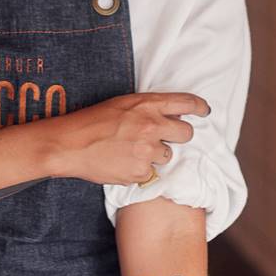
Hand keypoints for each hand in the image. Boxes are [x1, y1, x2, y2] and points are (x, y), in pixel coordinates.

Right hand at [47, 92, 209, 185]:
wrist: (70, 144)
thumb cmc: (93, 120)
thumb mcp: (123, 104)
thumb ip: (148, 108)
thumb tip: (171, 115)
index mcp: (148, 105)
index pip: (187, 103)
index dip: (200, 107)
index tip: (205, 111)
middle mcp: (152, 126)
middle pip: (187, 133)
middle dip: (179, 136)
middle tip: (164, 138)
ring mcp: (147, 151)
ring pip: (168, 156)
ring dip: (156, 155)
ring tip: (132, 151)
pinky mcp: (139, 172)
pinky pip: (151, 173)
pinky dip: (140, 170)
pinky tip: (123, 163)